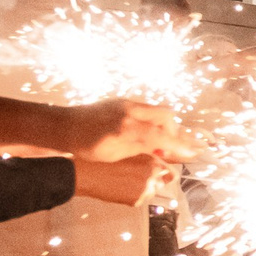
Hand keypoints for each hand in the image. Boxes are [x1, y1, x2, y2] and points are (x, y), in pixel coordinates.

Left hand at [57, 100, 197, 163]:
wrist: (61, 126)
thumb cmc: (83, 146)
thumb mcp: (113, 154)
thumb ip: (140, 148)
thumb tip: (161, 150)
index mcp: (127, 128)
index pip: (162, 135)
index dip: (179, 144)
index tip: (193, 151)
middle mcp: (130, 111)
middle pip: (166, 116)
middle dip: (174, 131)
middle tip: (170, 148)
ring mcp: (126, 103)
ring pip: (157, 110)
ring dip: (163, 125)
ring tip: (159, 142)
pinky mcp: (121, 101)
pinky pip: (146, 109)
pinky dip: (152, 120)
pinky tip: (146, 132)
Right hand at [72, 153, 164, 205]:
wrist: (87, 173)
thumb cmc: (105, 159)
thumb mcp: (130, 151)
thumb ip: (149, 157)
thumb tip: (162, 162)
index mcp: (153, 162)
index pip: (171, 173)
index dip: (165, 173)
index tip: (160, 174)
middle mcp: (152, 176)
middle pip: (162, 183)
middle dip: (154, 181)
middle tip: (137, 177)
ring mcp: (145, 190)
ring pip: (151, 192)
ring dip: (144, 189)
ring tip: (125, 182)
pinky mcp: (136, 201)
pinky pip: (140, 199)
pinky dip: (133, 196)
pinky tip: (120, 188)